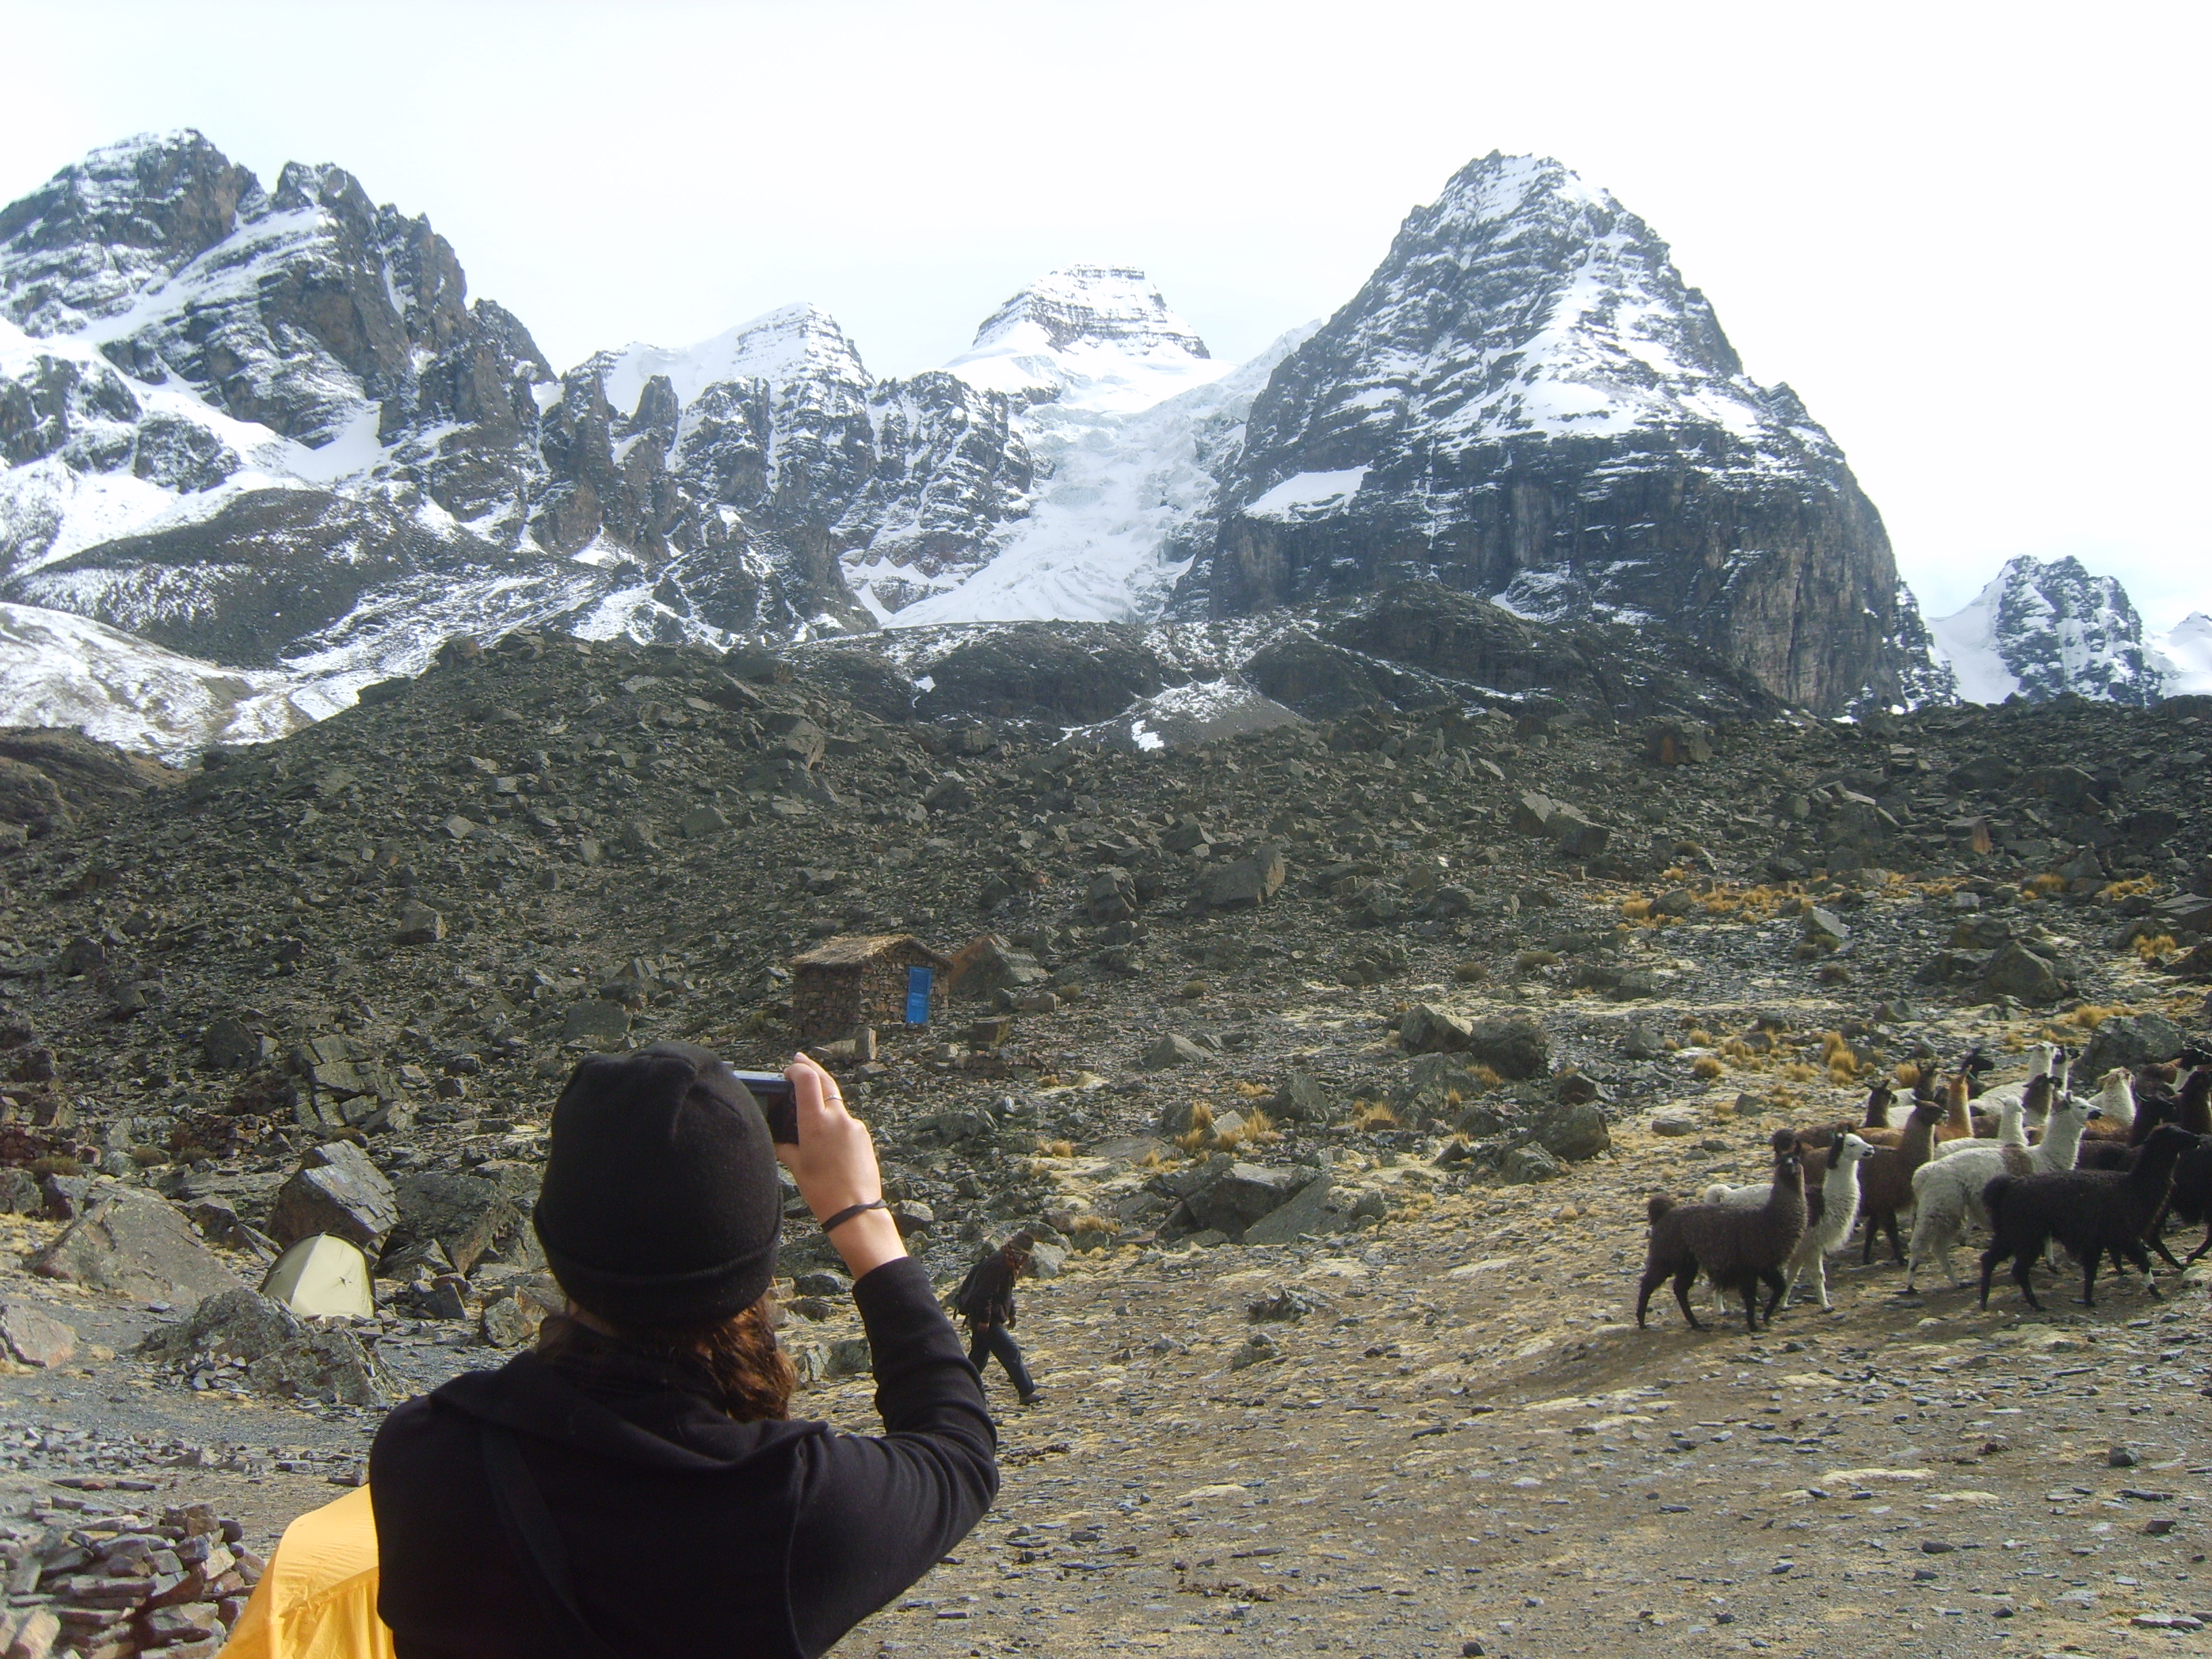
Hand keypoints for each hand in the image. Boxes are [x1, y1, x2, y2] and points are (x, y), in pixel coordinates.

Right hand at [777, 1053, 905, 1278]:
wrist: (855, 1209)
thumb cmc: (822, 1191)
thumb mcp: (796, 1167)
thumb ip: (785, 1146)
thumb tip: (777, 1138)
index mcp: (816, 1123)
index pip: (808, 1080)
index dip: (797, 1069)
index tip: (789, 1070)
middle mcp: (838, 1118)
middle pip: (825, 1081)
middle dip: (810, 1067)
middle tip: (799, 1059)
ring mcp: (854, 1125)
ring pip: (836, 1103)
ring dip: (823, 1100)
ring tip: (809, 1113)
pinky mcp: (864, 1135)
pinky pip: (846, 1122)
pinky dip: (835, 1122)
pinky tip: (827, 1141)